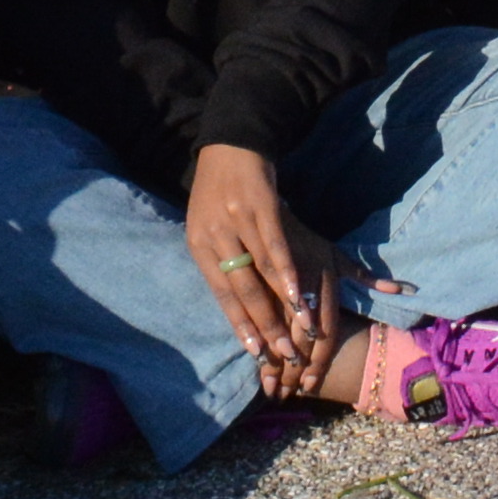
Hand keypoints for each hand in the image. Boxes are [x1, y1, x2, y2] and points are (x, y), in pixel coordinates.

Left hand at [186, 144, 343, 391]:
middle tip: (283, 356)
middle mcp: (213, 235)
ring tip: (300, 334)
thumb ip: (221, 263)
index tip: (257, 354)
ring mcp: (235, 219)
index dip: (240, 325)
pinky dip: (288, 272)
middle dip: (265, 326)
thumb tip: (237, 307)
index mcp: (198, 245)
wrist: (231, 142)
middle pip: (241, 290)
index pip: (221, 295)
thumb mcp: (208, 228)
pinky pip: (275, 245)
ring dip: (283, 306)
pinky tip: (299, 294)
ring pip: (261, 273)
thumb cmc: (220, 192)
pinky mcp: (258, 203)